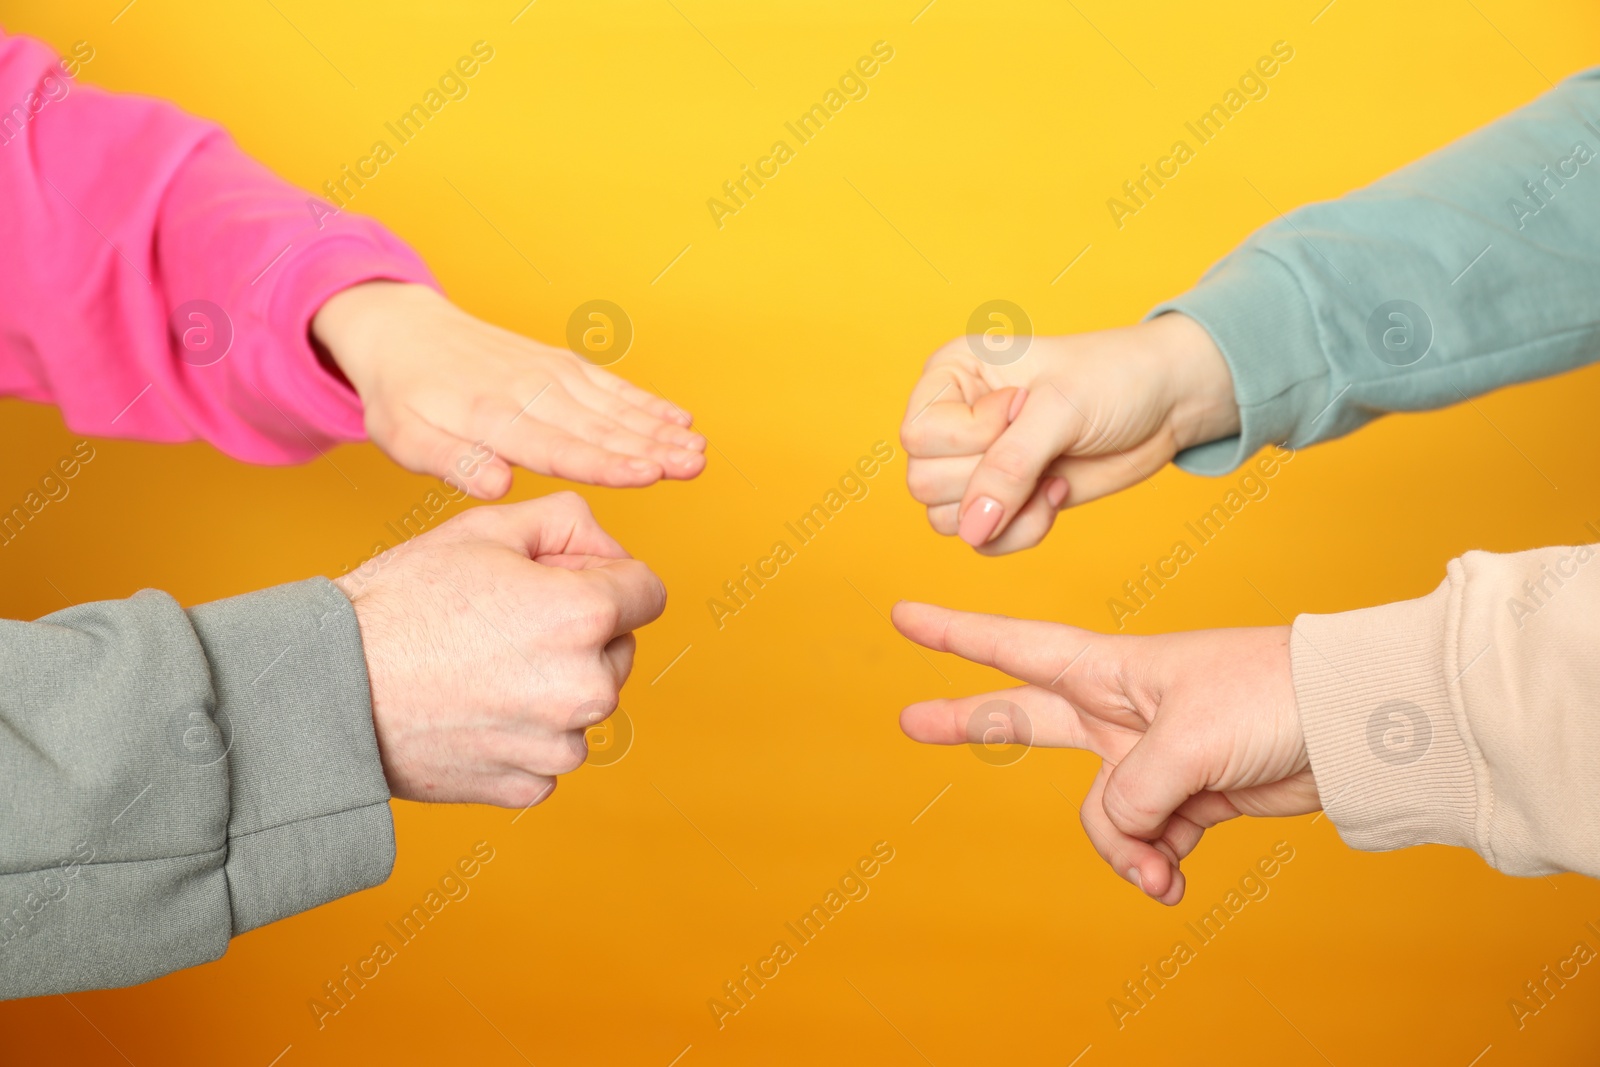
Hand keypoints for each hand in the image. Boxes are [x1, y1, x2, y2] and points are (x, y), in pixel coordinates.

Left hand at [313, 281, 706, 498]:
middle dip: (653, 447)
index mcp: (493, 416)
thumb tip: (497, 486)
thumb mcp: (405, 438)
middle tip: (696, 465)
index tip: (650, 475)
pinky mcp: (560, 364)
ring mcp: (550, 373)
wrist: (402, 330)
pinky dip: (645, 401)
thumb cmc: (403, 395)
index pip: (560, 447)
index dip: (608, 464)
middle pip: (600, 427)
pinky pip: (610, 385)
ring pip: (613, 406)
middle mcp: (530, 391)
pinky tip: (677, 418)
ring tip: (699, 448)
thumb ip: (452, 462)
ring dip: (660, 428)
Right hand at [333, 492, 666, 807]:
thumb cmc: (401, 603)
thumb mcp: (485, 527)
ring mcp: (558, 744)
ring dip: (553, 684)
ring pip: (585, 703)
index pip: (649, 591)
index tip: (561, 580)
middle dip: (582, 631)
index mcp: (585, 616)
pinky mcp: (527, 785)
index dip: (606, 576)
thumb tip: (610, 550)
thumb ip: (568, 521)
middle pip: (619, 648)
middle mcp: (586, 687)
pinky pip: (549, 751)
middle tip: (505, 621)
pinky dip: (524, 733)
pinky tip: (473, 709)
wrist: (329, 689)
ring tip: (482, 666)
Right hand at [891, 601, 1316, 903]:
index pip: (1014, 647)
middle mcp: (1120, 711)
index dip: (956, 635)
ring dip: (1123, 848)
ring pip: (1100, 813)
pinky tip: (1173, 881)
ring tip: (1162, 869)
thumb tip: (1120, 834)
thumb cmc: (1271, 695)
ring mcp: (1151, 755)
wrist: (1352, 726)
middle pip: (1024, 719)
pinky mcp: (1187, 795)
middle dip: (969, 721)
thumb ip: (1131, 793)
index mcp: (1109, 671)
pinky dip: (1154, 863)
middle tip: (910, 720)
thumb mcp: (1186, 740)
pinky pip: (1145, 839)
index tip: (904, 615)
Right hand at [899, 313, 1238, 553]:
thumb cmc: (1115, 379)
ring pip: (946, 518)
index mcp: (949, 374)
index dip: (970, 436)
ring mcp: (973, 463)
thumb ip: (1010, 466)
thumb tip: (971, 527)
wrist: (1166, 403)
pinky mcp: (1000, 500)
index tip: (1023, 408)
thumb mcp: (1062, 410)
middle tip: (1041, 446)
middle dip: (990, 478)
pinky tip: (1055, 493)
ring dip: (1007, 510)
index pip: (918, 434)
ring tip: (1051, 475)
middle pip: (923, 481)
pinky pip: (980, 541)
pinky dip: (1021, 530)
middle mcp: (951, 419)